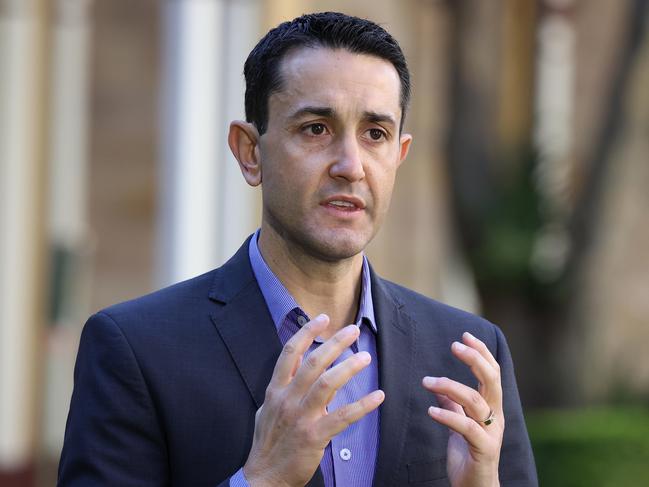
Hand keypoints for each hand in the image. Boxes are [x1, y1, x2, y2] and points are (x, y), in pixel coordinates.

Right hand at [243, 314, 384, 486]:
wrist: (264, 477)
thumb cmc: (268, 441)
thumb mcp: (268, 407)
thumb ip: (284, 384)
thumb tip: (298, 361)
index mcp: (276, 390)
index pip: (289, 352)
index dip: (306, 332)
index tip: (323, 318)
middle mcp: (287, 399)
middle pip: (313, 362)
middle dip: (335, 343)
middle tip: (353, 330)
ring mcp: (301, 417)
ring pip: (328, 383)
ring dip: (349, 367)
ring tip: (365, 357)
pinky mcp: (314, 436)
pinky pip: (343, 416)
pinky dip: (363, 405)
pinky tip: (378, 397)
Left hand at [422, 332, 503, 486]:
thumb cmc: (468, 457)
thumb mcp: (459, 426)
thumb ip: (454, 406)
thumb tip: (440, 389)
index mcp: (492, 408)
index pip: (492, 373)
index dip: (482, 353)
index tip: (465, 336)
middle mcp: (496, 417)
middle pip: (492, 380)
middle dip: (475, 359)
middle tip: (454, 346)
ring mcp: (491, 433)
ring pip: (476, 401)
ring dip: (450, 386)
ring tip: (427, 381)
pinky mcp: (483, 449)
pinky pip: (466, 427)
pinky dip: (447, 416)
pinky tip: (430, 410)